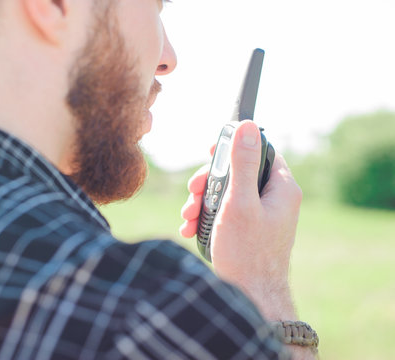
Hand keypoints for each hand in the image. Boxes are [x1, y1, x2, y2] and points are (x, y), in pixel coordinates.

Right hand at [180, 121, 301, 320]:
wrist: (250, 298)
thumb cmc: (246, 252)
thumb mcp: (239, 202)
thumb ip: (242, 163)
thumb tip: (247, 126)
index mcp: (281, 188)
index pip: (261, 151)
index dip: (234, 147)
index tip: (210, 151)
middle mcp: (274, 200)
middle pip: (239, 173)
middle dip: (209, 181)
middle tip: (192, 191)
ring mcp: (261, 217)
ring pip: (228, 194)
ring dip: (203, 201)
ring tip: (187, 216)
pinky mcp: (248, 231)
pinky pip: (226, 214)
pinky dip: (207, 217)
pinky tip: (190, 228)